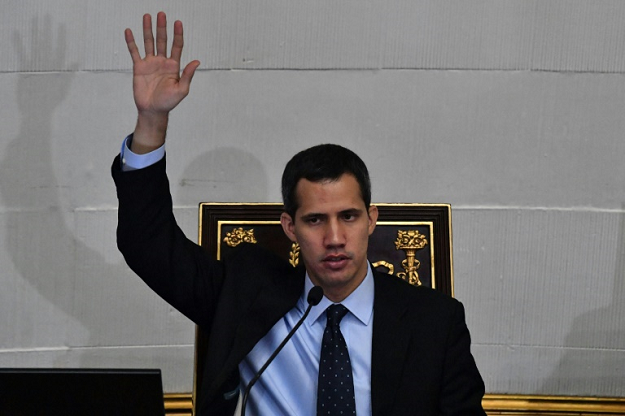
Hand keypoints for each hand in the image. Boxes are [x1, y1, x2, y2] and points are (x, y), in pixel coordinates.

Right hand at [125, 12, 199, 151]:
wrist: (153, 110)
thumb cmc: (168, 102)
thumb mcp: (181, 90)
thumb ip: (187, 75)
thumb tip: (196, 61)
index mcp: (174, 66)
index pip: (177, 46)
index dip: (178, 34)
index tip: (178, 23)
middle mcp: (162, 61)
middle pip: (162, 40)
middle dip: (162, 27)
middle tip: (161, 14)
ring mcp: (150, 63)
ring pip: (149, 42)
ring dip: (148, 30)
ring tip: (147, 16)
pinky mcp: (139, 67)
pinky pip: (134, 52)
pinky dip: (131, 42)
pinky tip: (129, 31)